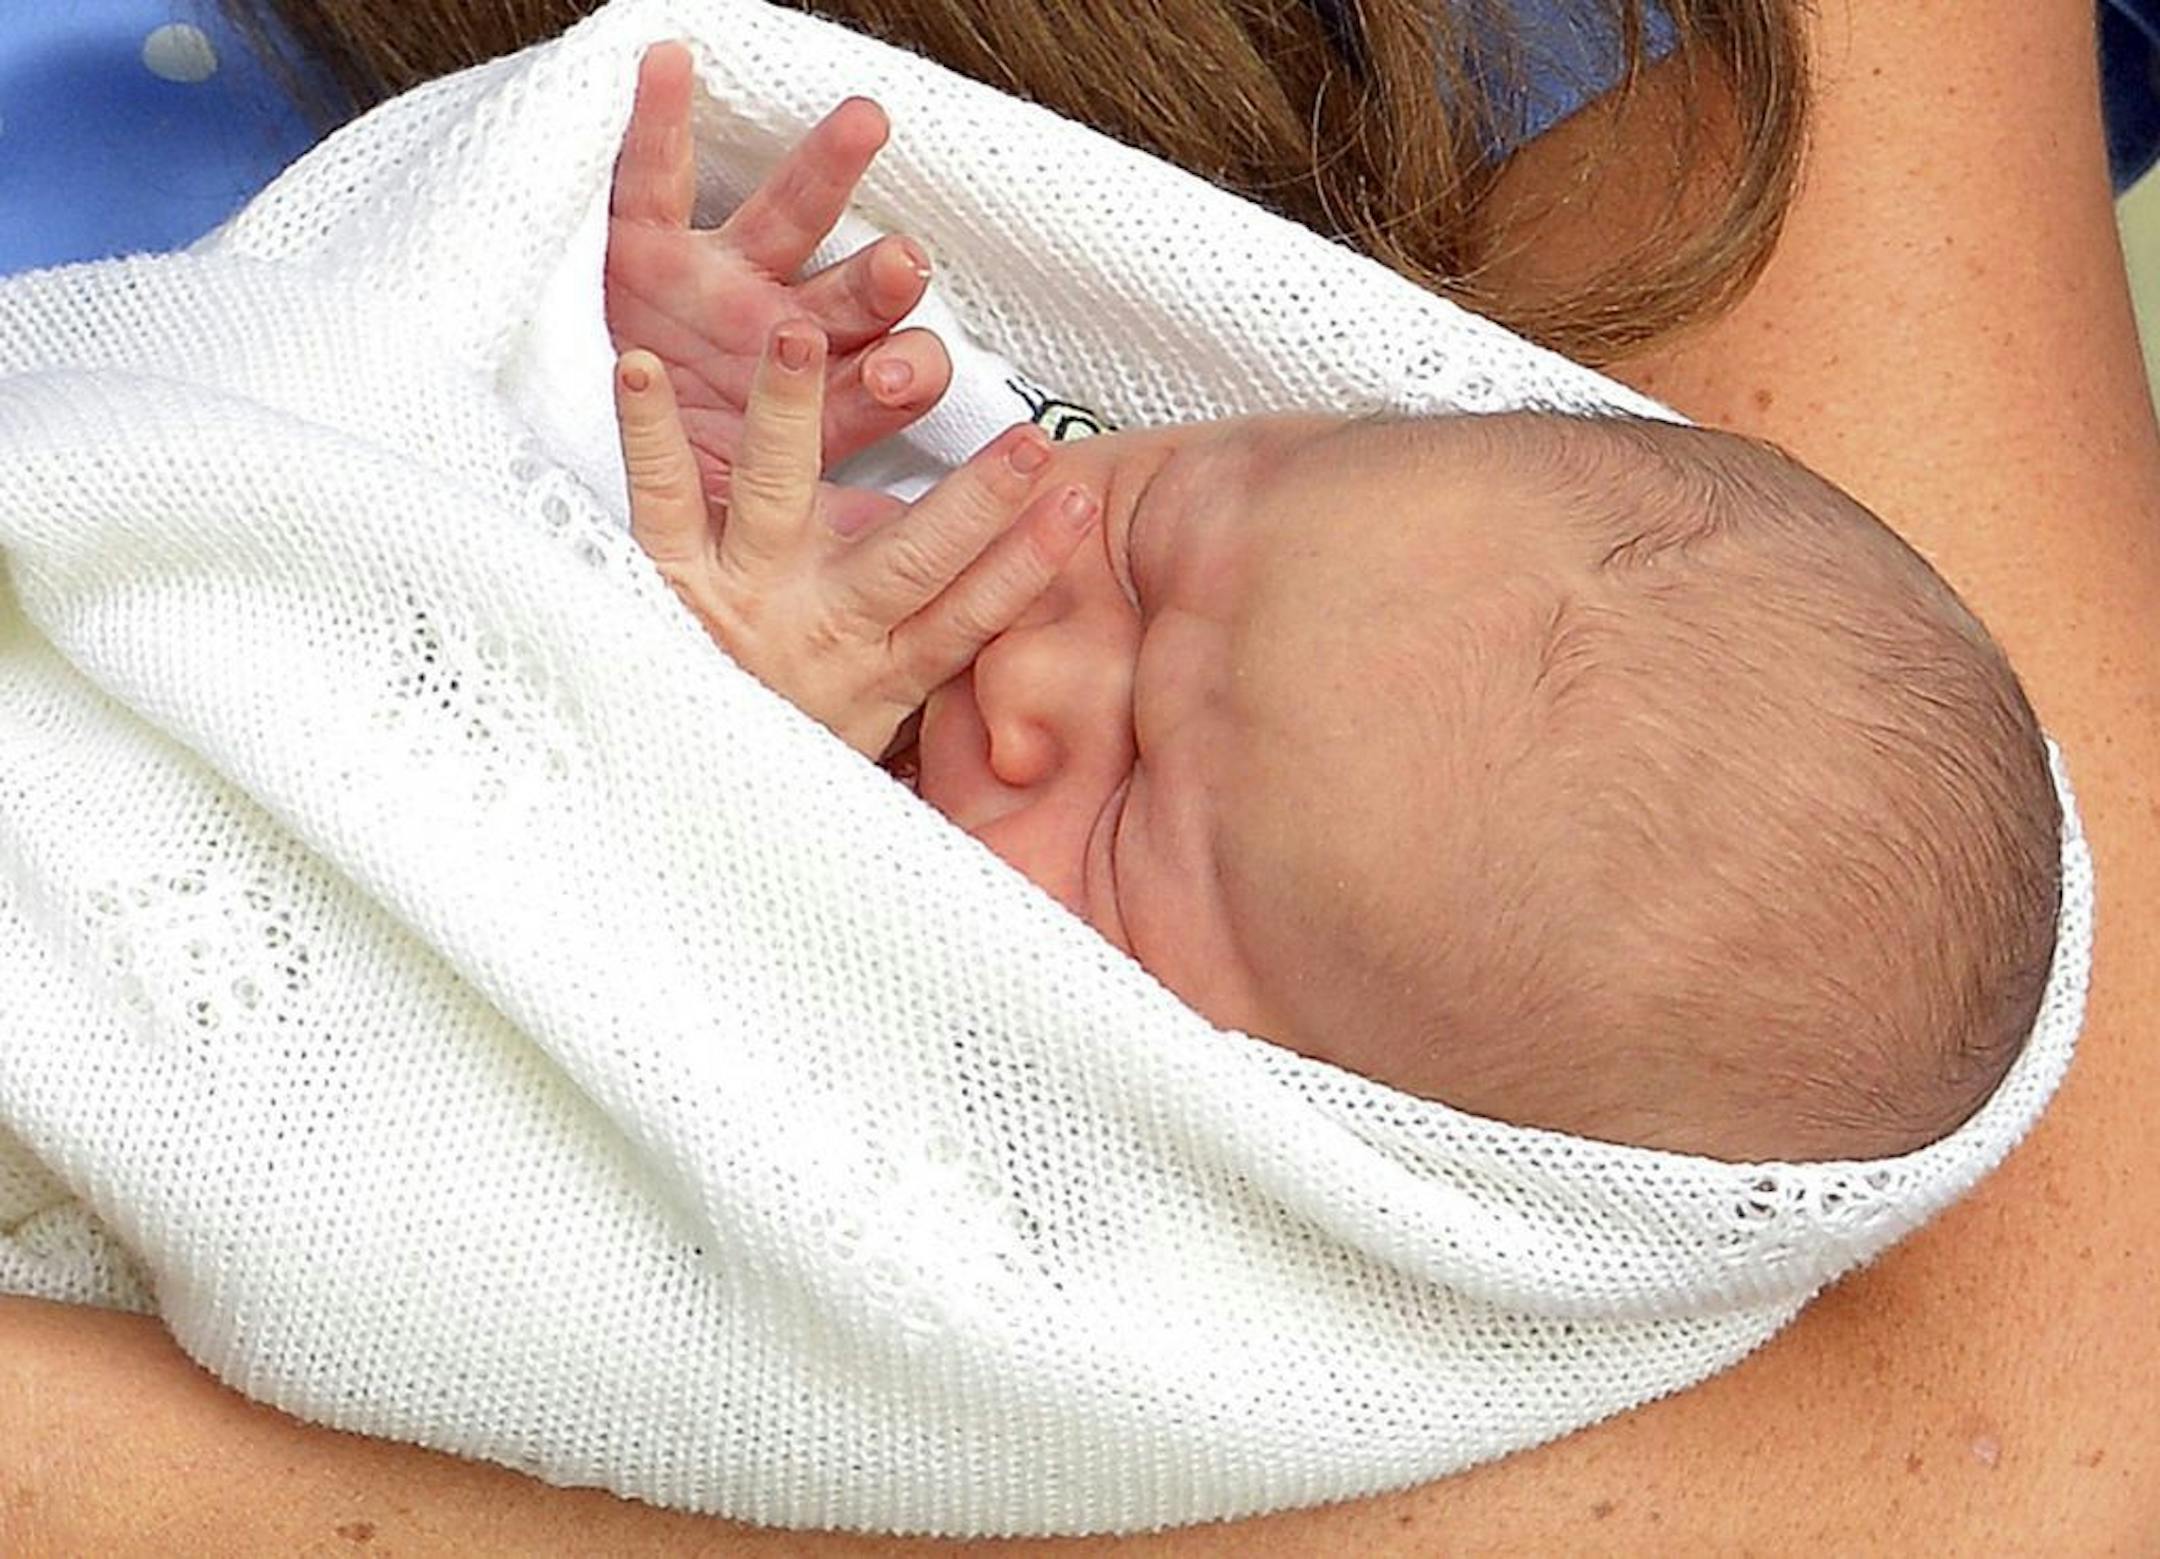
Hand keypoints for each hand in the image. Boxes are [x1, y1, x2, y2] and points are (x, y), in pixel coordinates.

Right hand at [605, 41, 952, 515]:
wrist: (592, 479)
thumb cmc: (702, 519)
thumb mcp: (768, 543)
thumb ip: (844, 543)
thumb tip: (937, 594)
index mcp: (821, 410)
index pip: (877, 388)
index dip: (899, 378)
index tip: (917, 373)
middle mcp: (784, 339)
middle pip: (851, 297)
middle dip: (880, 280)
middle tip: (906, 262)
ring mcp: (722, 286)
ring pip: (787, 220)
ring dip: (826, 174)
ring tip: (864, 127)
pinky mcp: (646, 248)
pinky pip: (652, 176)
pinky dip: (658, 120)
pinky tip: (670, 62)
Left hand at [614, 324, 1096, 760]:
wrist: (680, 794)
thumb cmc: (791, 731)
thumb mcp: (881, 714)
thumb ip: (934, 642)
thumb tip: (1018, 588)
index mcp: (882, 665)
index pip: (970, 614)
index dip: (1027, 563)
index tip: (1078, 502)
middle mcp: (820, 627)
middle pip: (910, 563)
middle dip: (973, 502)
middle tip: (1027, 444)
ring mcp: (744, 595)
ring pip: (777, 499)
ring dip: (790, 414)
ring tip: (801, 340)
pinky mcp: (667, 575)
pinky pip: (660, 496)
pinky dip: (647, 430)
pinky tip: (638, 367)